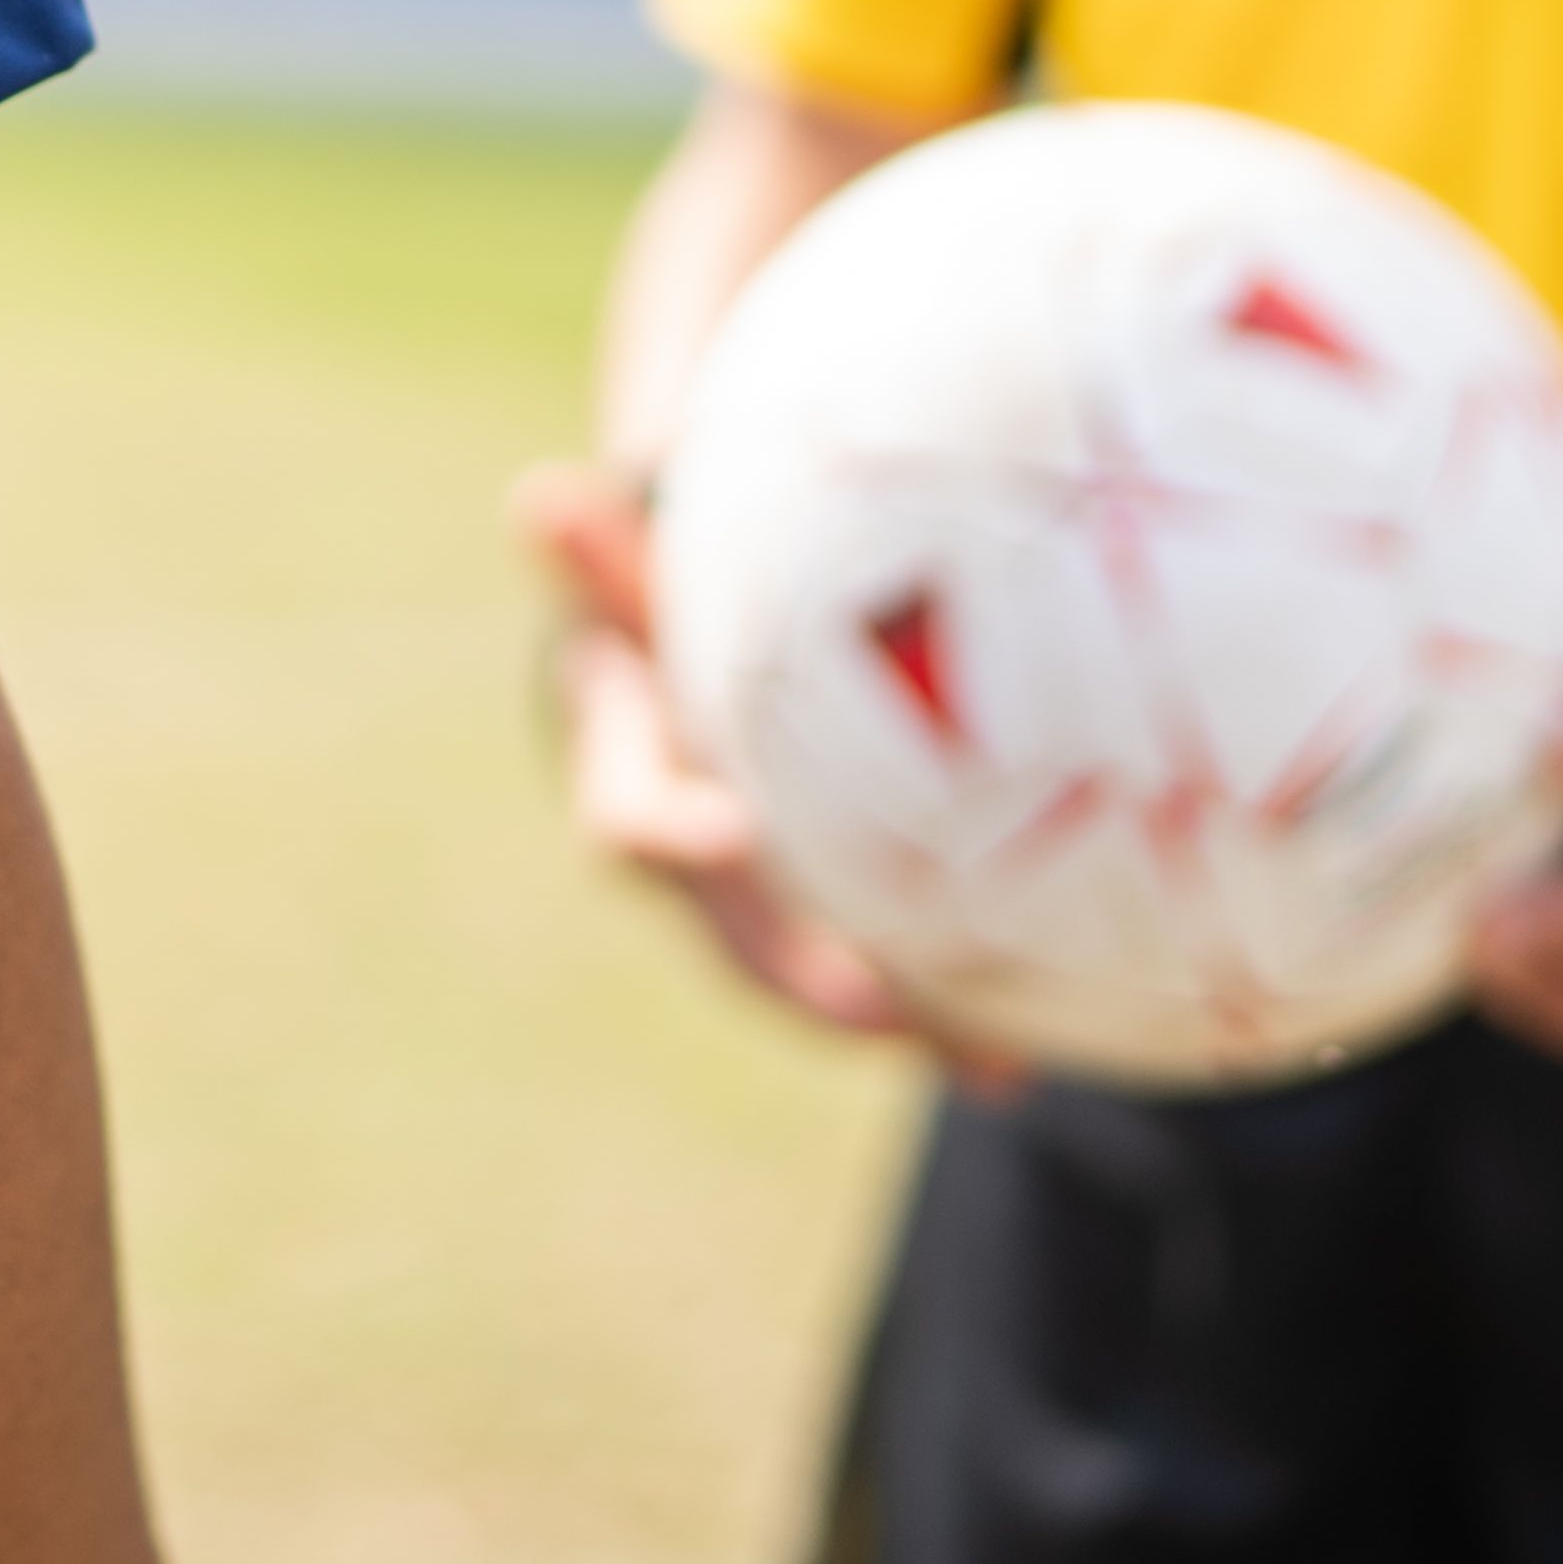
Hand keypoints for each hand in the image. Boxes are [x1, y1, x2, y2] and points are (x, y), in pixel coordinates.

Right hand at [513, 455, 947, 1055]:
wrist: (681, 641)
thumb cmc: (667, 570)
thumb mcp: (640, 542)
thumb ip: (607, 531)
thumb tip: (535, 496)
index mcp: (628, 758)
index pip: (631, 811)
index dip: (672, 830)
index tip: (732, 831)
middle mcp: (684, 846)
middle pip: (736, 935)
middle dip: (802, 982)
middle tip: (879, 1012)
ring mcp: (750, 887)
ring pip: (815, 975)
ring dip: (898, 1022)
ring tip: (992, 1067)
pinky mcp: (816, 902)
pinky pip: (879, 962)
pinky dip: (944, 1007)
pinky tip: (1027, 1053)